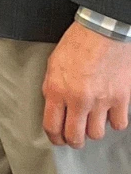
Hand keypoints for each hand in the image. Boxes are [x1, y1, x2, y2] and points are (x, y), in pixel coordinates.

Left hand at [42, 21, 130, 147]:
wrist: (103, 31)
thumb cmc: (77, 44)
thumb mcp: (53, 65)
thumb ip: (52, 88)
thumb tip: (54, 107)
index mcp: (57, 90)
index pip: (52, 126)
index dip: (54, 138)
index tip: (57, 140)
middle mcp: (78, 99)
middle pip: (75, 137)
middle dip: (73, 141)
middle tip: (75, 138)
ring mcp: (101, 100)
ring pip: (97, 134)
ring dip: (93, 131)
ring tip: (92, 122)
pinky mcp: (121, 98)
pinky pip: (118, 124)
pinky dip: (114, 122)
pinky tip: (110, 113)